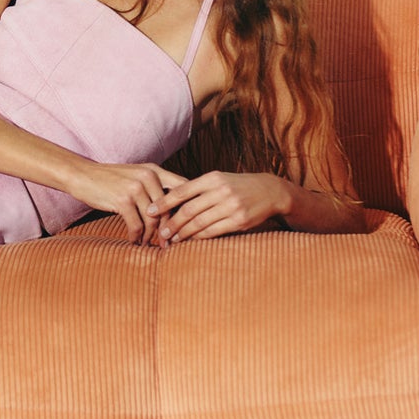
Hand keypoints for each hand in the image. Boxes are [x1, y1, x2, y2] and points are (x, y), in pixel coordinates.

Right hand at [70, 161, 187, 244]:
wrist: (81, 174)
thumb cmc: (108, 179)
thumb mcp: (135, 176)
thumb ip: (153, 187)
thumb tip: (173, 210)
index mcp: (154, 170)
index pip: (182, 189)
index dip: (187, 208)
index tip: (184, 226)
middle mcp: (148, 177)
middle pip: (169, 210)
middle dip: (168, 230)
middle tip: (166, 243)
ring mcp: (135, 188)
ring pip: (152, 220)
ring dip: (150, 236)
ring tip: (148, 244)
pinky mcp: (122, 200)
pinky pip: (136, 225)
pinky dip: (136, 237)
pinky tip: (133, 240)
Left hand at [147, 171, 290, 244]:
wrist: (270, 191)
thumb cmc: (237, 186)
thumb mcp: (218, 180)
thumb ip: (197, 189)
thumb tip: (168, 200)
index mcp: (212, 178)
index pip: (181, 191)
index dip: (163, 202)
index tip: (149, 210)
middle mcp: (221, 191)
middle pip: (188, 210)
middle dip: (171, 223)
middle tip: (160, 232)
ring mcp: (231, 206)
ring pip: (199, 223)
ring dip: (183, 233)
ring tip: (172, 239)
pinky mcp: (239, 221)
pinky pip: (213, 231)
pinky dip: (199, 237)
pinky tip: (190, 240)